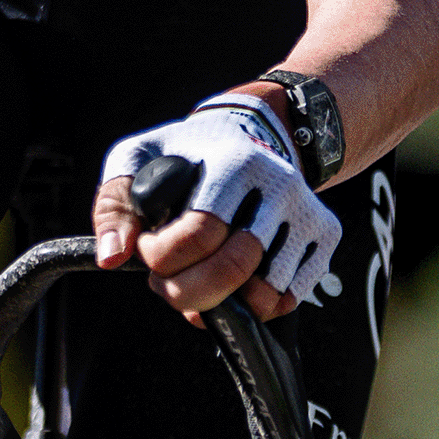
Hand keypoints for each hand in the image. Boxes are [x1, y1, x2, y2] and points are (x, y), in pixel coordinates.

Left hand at [92, 98, 333, 321]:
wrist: (255, 130)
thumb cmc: (190, 152)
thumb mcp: (139, 158)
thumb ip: (115, 205)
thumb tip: (113, 258)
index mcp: (232, 164)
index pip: (198, 235)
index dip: (161, 258)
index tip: (149, 250)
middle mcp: (278, 186)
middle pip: (231, 270)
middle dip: (185, 292)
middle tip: (166, 282)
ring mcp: (306, 212)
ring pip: (263, 294)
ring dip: (219, 305)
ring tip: (197, 282)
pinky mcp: (325, 235)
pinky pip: (289, 299)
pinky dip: (253, 308)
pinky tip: (230, 287)